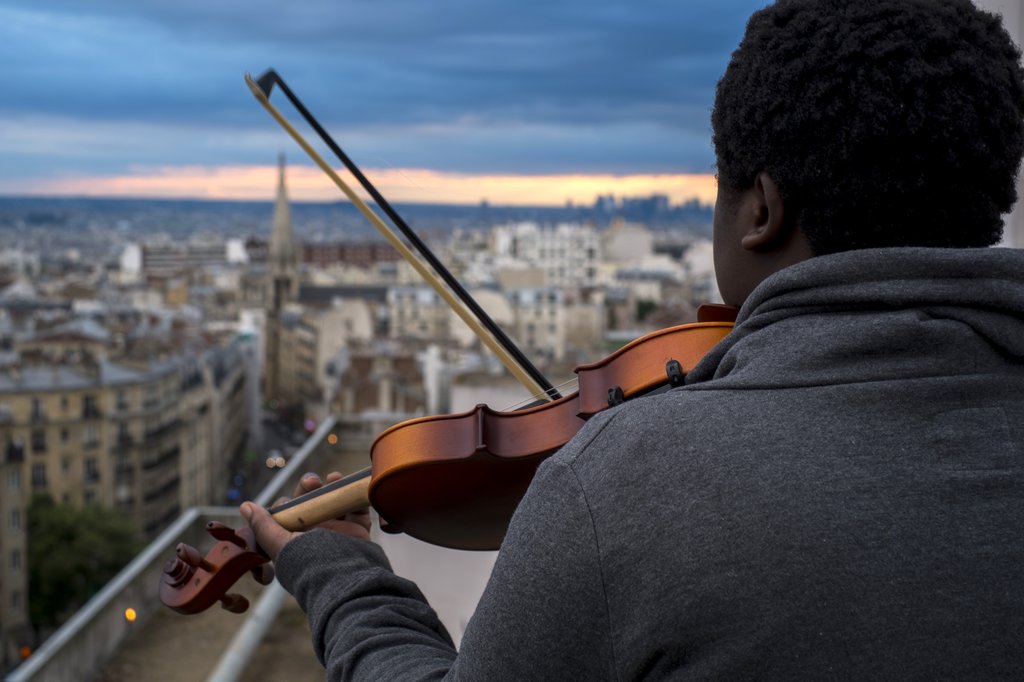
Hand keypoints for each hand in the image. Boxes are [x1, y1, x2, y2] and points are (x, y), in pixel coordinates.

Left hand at [240, 471, 372, 560]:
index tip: (290, 500)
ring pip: (332, 501)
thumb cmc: (308, 563)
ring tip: (333, 477)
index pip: (288, 512)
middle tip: (312, 482)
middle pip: (310, 501)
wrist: (343, 577)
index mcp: (294, 539)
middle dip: (308, 487)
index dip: (288, 501)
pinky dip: (353, 493)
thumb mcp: (280, 545)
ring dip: (331, 486)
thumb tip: (245, 506)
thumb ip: (263, 526)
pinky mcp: (357, 530)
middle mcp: (315, 533)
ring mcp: (337, 531)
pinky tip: (347, 483)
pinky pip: (356, 507)